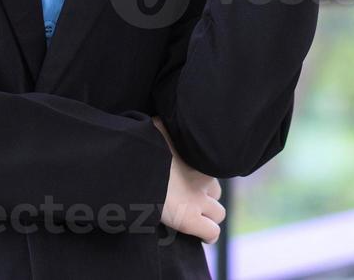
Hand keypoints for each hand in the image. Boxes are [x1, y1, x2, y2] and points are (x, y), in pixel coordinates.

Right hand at [153, 116, 225, 242]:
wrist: (135, 165)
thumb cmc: (143, 143)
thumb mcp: (158, 127)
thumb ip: (166, 128)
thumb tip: (162, 121)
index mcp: (198, 157)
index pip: (210, 169)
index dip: (199, 176)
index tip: (184, 178)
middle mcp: (203, 179)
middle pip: (215, 191)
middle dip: (205, 196)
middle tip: (186, 199)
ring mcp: (197, 200)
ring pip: (218, 213)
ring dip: (208, 215)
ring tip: (192, 217)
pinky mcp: (189, 219)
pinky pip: (211, 232)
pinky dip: (207, 234)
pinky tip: (198, 233)